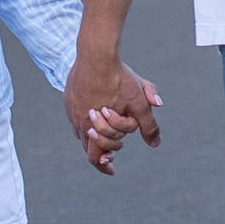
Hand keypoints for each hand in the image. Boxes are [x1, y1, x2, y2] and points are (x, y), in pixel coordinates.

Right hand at [66, 46, 160, 174]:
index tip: (112, 169)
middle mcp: (79, 122)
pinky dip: (86, 117)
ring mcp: (71, 109)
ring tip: (108, 127)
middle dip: (104, 147)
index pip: (95, 158)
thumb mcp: (139, 104)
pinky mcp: (68, 95)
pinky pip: (75, 114)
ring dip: (94, 133)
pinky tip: (96, 108)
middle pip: (88, 145)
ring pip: (81, 130)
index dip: (104, 167)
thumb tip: (156, 144)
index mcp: (94, 129)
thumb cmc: (119, 79)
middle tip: (117, 145)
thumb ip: (149, 126)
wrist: (96, 54)